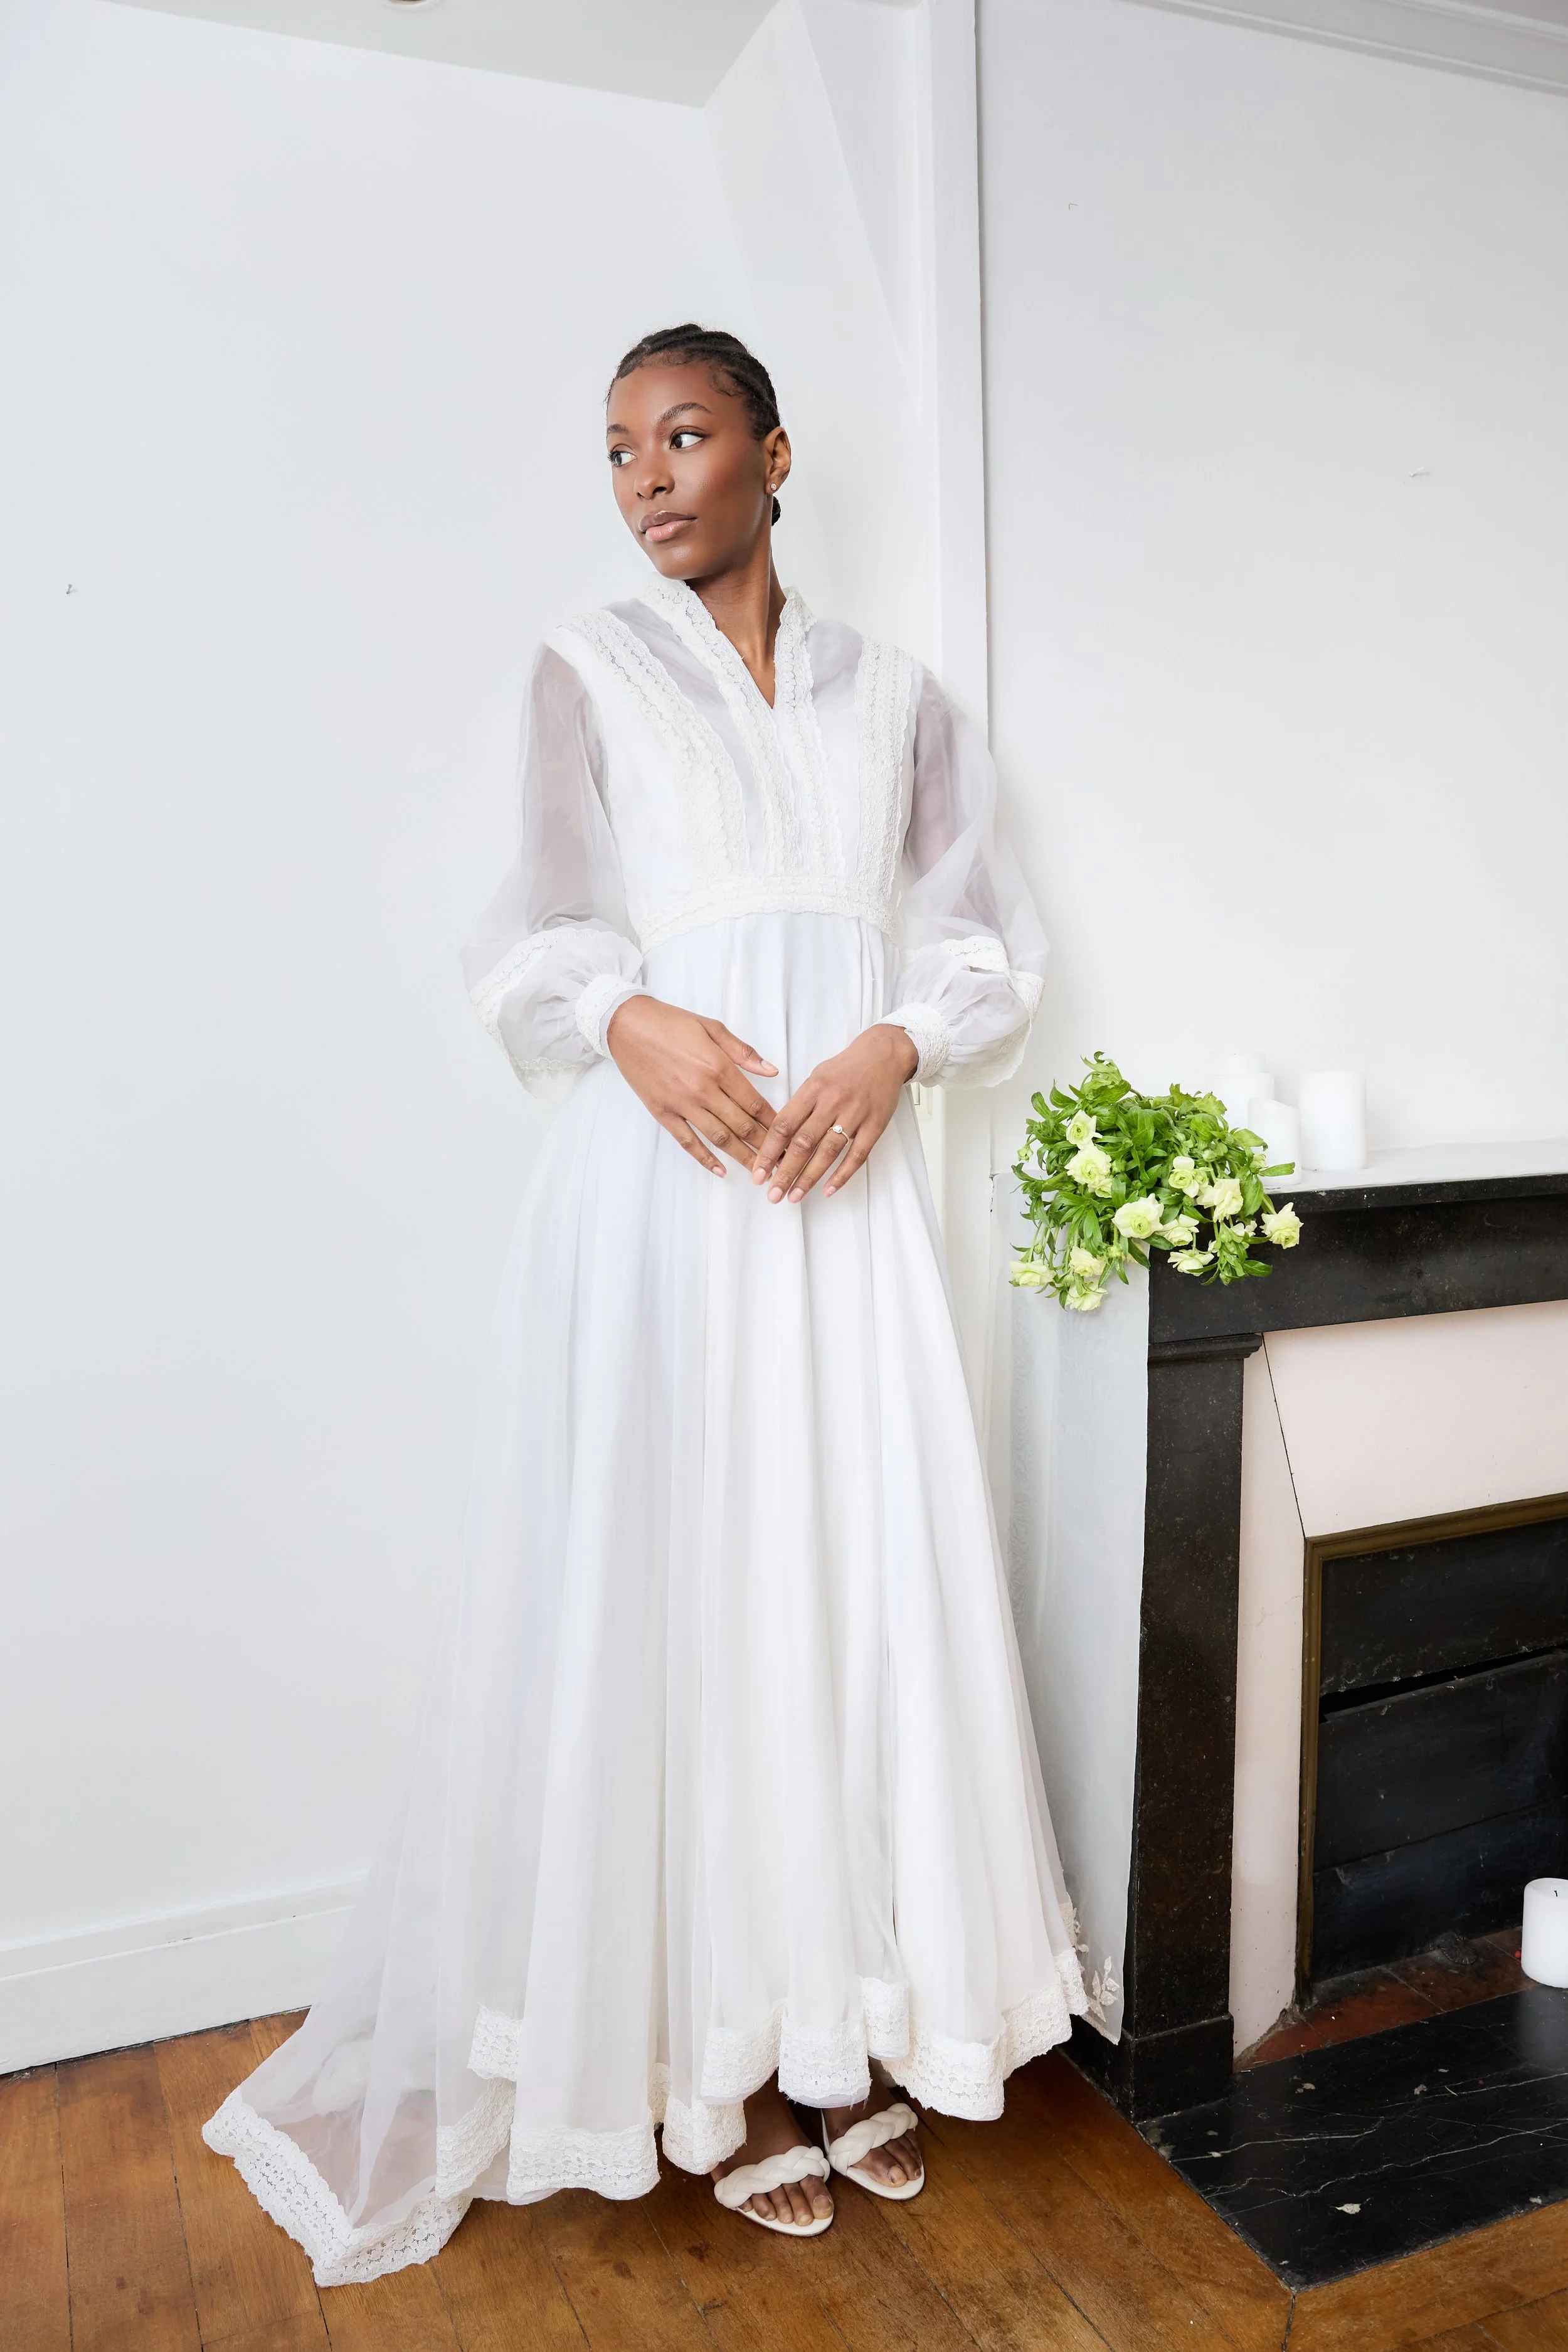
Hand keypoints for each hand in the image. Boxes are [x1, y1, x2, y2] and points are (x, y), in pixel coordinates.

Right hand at [605, 995, 778, 1175]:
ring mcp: (681, 1103)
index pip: (755, 1103)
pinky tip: (720, 1170)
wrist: (627, 1025)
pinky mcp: (662, 1112)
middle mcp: (703, 1089)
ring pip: (719, 1138)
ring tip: (760, 1172)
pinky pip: (687, 1141)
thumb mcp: (712, 1027)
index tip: (787, 1135)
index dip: (774, 1122)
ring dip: (742, 1157)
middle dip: (765, 1146)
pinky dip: (705, 1158)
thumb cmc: (670, 1022)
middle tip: (781, 1161)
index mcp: (718, 1066)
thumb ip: (743, 1052)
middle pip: (741, 1125)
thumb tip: (771, 1070)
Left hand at [751, 1023, 917, 1203]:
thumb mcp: (816, 1077)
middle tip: (772, 1194)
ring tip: (794, 1196)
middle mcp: (832, 1102)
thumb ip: (799, 1105)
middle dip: (785, 1172)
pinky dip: (842, 1175)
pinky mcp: (875, 1125)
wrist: (884, 1054)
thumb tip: (780, 1138)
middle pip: (803, 1142)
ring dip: (809, 1178)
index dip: (768, 1151)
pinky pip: (857, 1155)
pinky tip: (828, 1190)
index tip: (758, 1172)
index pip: (784, 1125)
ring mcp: (855, 1114)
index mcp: (812, 1089)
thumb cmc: (846, 1068)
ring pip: (828, 1152)